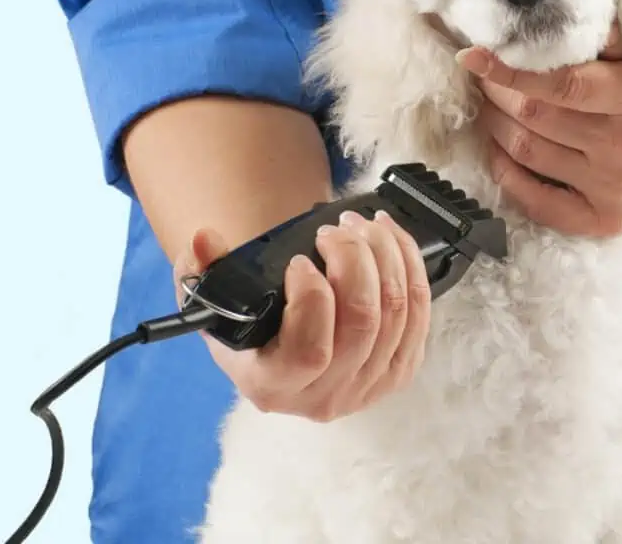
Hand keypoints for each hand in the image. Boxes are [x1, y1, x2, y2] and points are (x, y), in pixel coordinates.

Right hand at [173, 210, 430, 420]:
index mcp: (273, 387)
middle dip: (355, 259)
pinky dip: (410, 266)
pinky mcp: (399, 371)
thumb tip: (204, 240)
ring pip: (397, 313)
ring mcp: (367, 388)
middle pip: (362, 323)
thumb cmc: (248, 320)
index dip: (313, 297)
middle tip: (336, 228)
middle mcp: (323, 398)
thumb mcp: (213, 300)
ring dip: (385, 255)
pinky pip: (420, 315)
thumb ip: (201, 269)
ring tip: (362, 224)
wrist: (282, 342)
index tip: (299, 259)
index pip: (309, 351)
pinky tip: (391, 238)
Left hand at [457, 27, 621, 237]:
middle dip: (497, 91)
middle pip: (535, 117)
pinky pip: (540, 202)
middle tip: (481, 74)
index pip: (560, 83)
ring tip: (489, 104)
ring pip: (529, 153)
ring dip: (496, 125)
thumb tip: (544, 18)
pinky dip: (508, 175)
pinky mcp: (608, 220)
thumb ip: (606, 34)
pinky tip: (498, 150)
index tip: (474, 54)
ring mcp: (616, 189)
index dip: (509, 68)